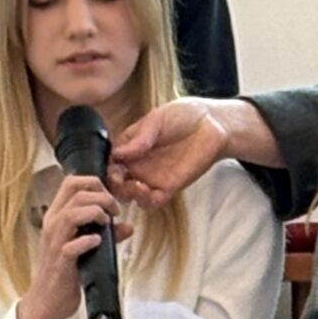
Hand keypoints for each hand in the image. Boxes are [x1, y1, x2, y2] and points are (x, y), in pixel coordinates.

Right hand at [17, 174, 131, 318]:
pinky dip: (87, 241)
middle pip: (74, 193)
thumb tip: (128, 226)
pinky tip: (98, 242)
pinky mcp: (60, 263)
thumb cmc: (66, 272)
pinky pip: (71, 246)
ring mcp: (55, 243)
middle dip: (101, 196)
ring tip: (108, 223)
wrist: (48, 301)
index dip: (93, 182)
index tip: (110, 197)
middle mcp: (53, 225)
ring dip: (95, 212)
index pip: (70, 183)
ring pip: (71, 214)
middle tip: (115, 211)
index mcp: (57, 217)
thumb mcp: (88, 248)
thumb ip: (107, 235)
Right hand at [111, 98, 265, 207]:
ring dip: (126, 194)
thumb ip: (139, 137)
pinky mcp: (169, 187)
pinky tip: (145, 189)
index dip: (105, 166)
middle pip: (115, 182)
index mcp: (130, 146)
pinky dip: (144, 200)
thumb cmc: (183, 116)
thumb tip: (118, 153)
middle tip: (117, 179)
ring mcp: (152, 177)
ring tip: (133, 185)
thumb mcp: (157, 120)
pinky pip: (152, 202)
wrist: (212, 124)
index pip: (109, 161)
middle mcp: (137, 164)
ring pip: (130, 195)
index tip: (108, 165)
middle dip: (111, 184)